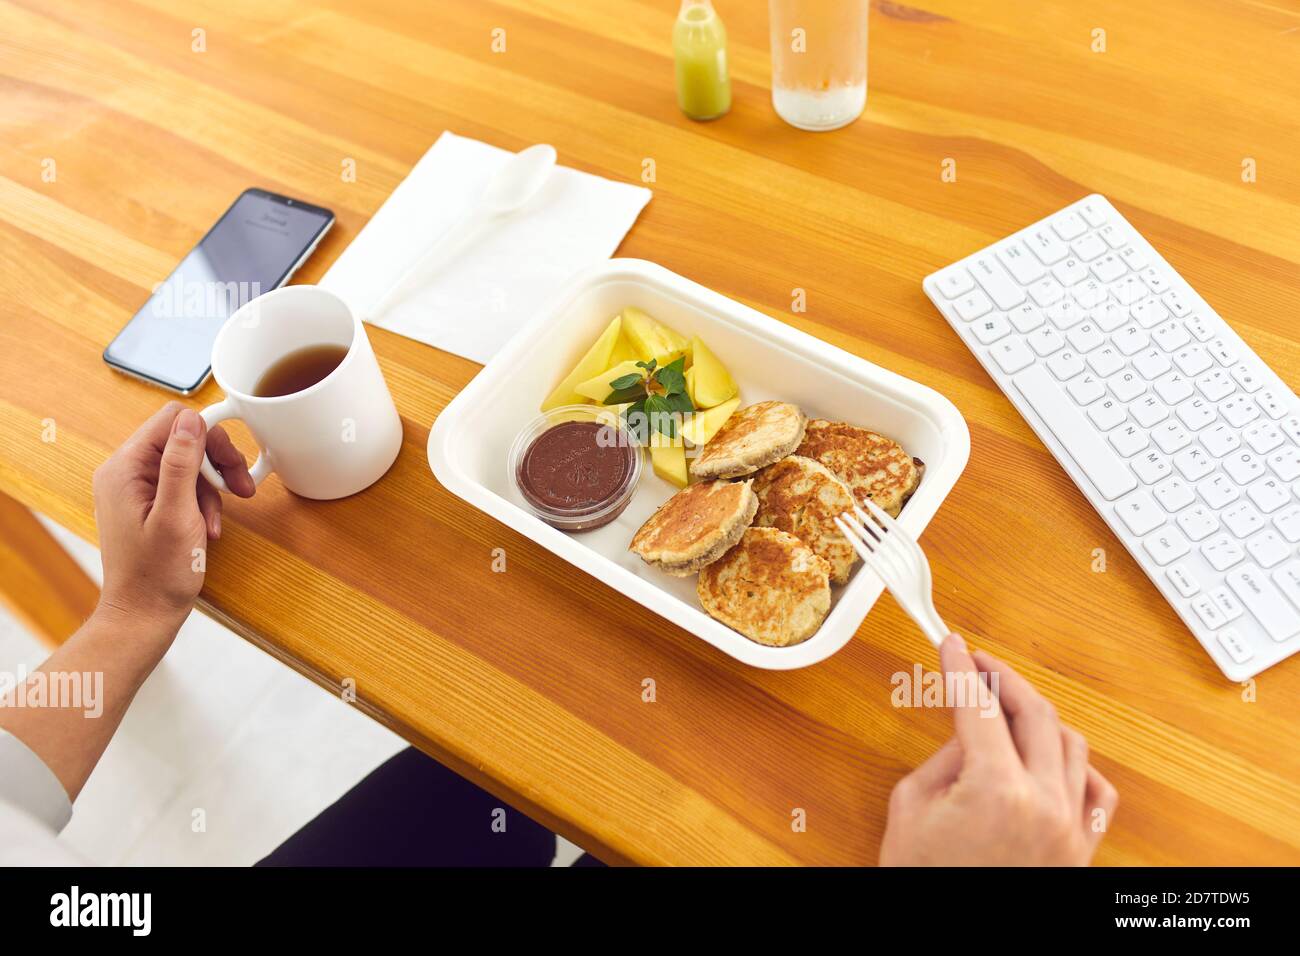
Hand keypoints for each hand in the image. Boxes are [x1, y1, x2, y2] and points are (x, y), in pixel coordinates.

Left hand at [93, 402, 253, 630]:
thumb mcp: (176, 516)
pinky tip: (209, 528)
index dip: (208, 435)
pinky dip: (204, 502)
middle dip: (216, 462)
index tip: (232, 460)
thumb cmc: (157, 575)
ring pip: (189, 463)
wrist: (144, 614)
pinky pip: (185, 486)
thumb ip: (181, 464)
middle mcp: (126, 472)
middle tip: (241, 487)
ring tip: (219, 520)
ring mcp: (137, 488)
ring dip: (213, 488)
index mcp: (124, 469)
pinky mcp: (150, 503)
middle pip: (183, 440)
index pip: (171, 422)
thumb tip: (192, 419)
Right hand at [880, 633, 1117, 865]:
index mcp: (996, 789)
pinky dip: (1077, 766)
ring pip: (1070, 743)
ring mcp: (1070, 829)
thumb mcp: (912, 807)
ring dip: (1038, 716)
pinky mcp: (1080, 851)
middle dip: (1002, 679)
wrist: (951, 937)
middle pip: (1033, 712)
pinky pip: (1097, 792)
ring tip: (1008, 708)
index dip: (961, 668)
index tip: (952, 646)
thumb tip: (970, 730)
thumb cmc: (923, 880)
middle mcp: (1044, 804)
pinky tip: (1052, 757)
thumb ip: (946, 758)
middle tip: (978, 664)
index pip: (978, 706)